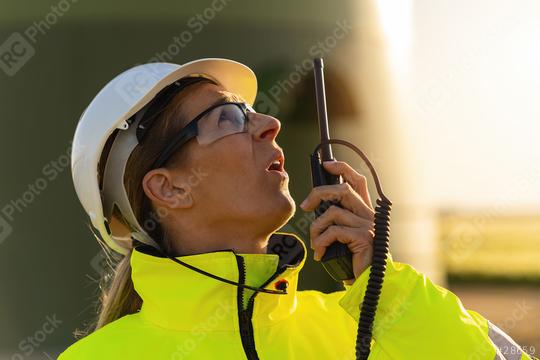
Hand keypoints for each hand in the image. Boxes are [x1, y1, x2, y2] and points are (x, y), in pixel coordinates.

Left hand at [300, 160, 374, 284]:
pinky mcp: (363, 238)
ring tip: (316, 243)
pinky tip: (321, 253)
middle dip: (318, 194)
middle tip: (305, 207)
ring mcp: (368, 225)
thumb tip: (313, 208)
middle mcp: (369, 215)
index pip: (358, 181)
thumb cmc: (353, 261)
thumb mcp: (342, 237)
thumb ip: (335, 221)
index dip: (343, 168)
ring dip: (316, 228)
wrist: (369, 285)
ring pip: (333, 212)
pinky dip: (321, 242)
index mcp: (365, 211)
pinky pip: (333, 231)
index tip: (326, 164)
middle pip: (342, 189)